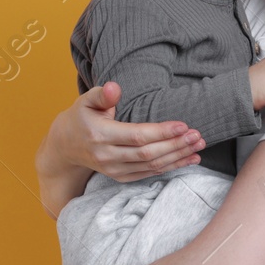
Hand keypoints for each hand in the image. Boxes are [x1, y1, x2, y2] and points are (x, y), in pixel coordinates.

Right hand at [50, 81, 205, 179]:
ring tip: (199, 146)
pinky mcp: (120, 177)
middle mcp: (106, 156)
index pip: (136, 135)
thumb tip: (116, 87)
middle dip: (175, 145)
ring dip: (177, 157)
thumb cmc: (81, 117)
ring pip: (151, 165)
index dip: (161, 132)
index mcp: (100, 135)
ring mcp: (113, 169)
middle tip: (198, 136)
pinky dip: (171, 167)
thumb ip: (102, 94)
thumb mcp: (86, 100)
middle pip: (147, 153)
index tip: (183, 125)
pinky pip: (149, 173)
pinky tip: (189, 159)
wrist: (65, 146)